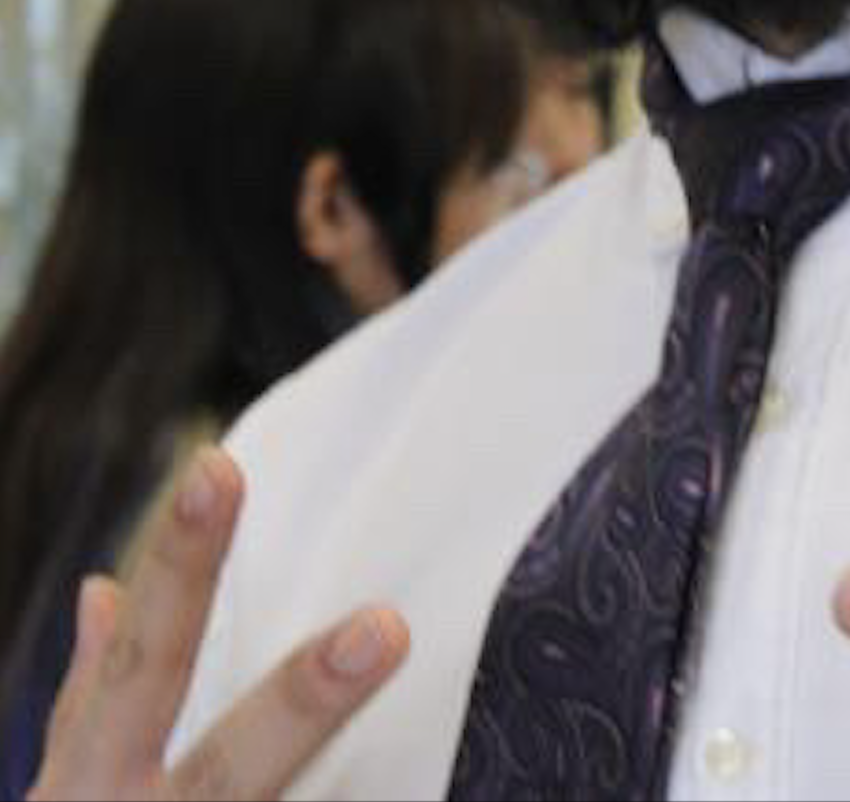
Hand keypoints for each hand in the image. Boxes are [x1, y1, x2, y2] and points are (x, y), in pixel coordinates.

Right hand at [29, 445, 407, 800]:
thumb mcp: (57, 797)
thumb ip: (84, 708)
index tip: (221, 465)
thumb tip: (102, 593)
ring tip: (394, 665)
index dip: (179, 566)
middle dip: (302, 705)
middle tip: (387, 628)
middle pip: (227, 768)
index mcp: (88, 791)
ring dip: (332, 772)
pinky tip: (409, 801)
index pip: (141, 663)